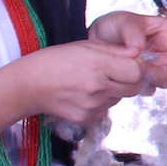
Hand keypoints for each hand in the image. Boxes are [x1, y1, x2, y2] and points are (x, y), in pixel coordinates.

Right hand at [15, 41, 153, 124]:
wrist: (28, 86)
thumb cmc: (54, 61)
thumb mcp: (84, 46)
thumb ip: (114, 50)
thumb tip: (138, 52)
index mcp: (96, 65)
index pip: (137, 70)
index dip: (138, 66)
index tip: (131, 62)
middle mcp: (97, 87)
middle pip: (134, 87)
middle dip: (130, 78)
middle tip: (115, 71)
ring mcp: (92, 106)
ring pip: (121, 98)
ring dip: (116, 89)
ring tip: (95, 81)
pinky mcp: (87, 119)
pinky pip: (107, 109)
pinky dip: (103, 101)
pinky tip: (87, 93)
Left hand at [86, 11, 166, 90]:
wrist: (94, 46)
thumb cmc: (112, 28)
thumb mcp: (120, 21)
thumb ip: (131, 31)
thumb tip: (139, 48)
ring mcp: (158, 67)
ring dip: (159, 77)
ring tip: (143, 72)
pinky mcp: (146, 81)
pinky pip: (150, 88)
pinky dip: (143, 85)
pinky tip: (131, 78)